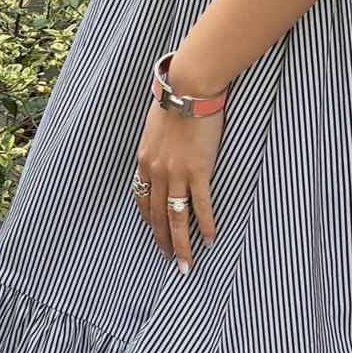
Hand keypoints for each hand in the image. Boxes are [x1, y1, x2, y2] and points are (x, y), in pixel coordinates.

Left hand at [134, 63, 223, 274]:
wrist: (190, 87)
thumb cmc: (177, 99)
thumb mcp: (156, 124)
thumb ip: (158, 142)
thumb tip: (165, 145)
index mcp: (144, 160)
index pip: (141, 199)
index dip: (148, 221)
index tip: (154, 234)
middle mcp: (156, 171)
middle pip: (157, 216)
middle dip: (163, 242)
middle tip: (169, 261)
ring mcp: (177, 173)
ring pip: (176, 218)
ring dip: (181, 244)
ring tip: (186, 264)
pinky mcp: (198, 171)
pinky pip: (201, 205)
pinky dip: (206, 225)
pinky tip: (209, 240)